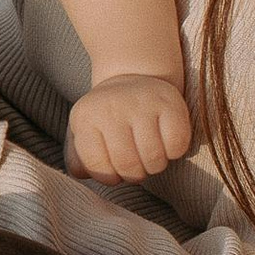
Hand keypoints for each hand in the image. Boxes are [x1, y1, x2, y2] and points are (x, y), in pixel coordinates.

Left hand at [65, 71, 191, 184]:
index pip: (98, 167)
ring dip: (155, 166)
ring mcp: (142, 103)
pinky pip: (177, 146)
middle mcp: (112, 107)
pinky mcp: (170, 102)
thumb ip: (77, 159)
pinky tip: (166, 143)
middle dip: (134, 175)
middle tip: (136, 165)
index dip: (110, 178)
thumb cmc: (106, 117)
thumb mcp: (83, 133)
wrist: (132, 77)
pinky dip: (174, 153)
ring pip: (154, 159)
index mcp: (85, 117)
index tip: (114, 170)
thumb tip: (82, 175)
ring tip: (149, 155)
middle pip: (128, 165)